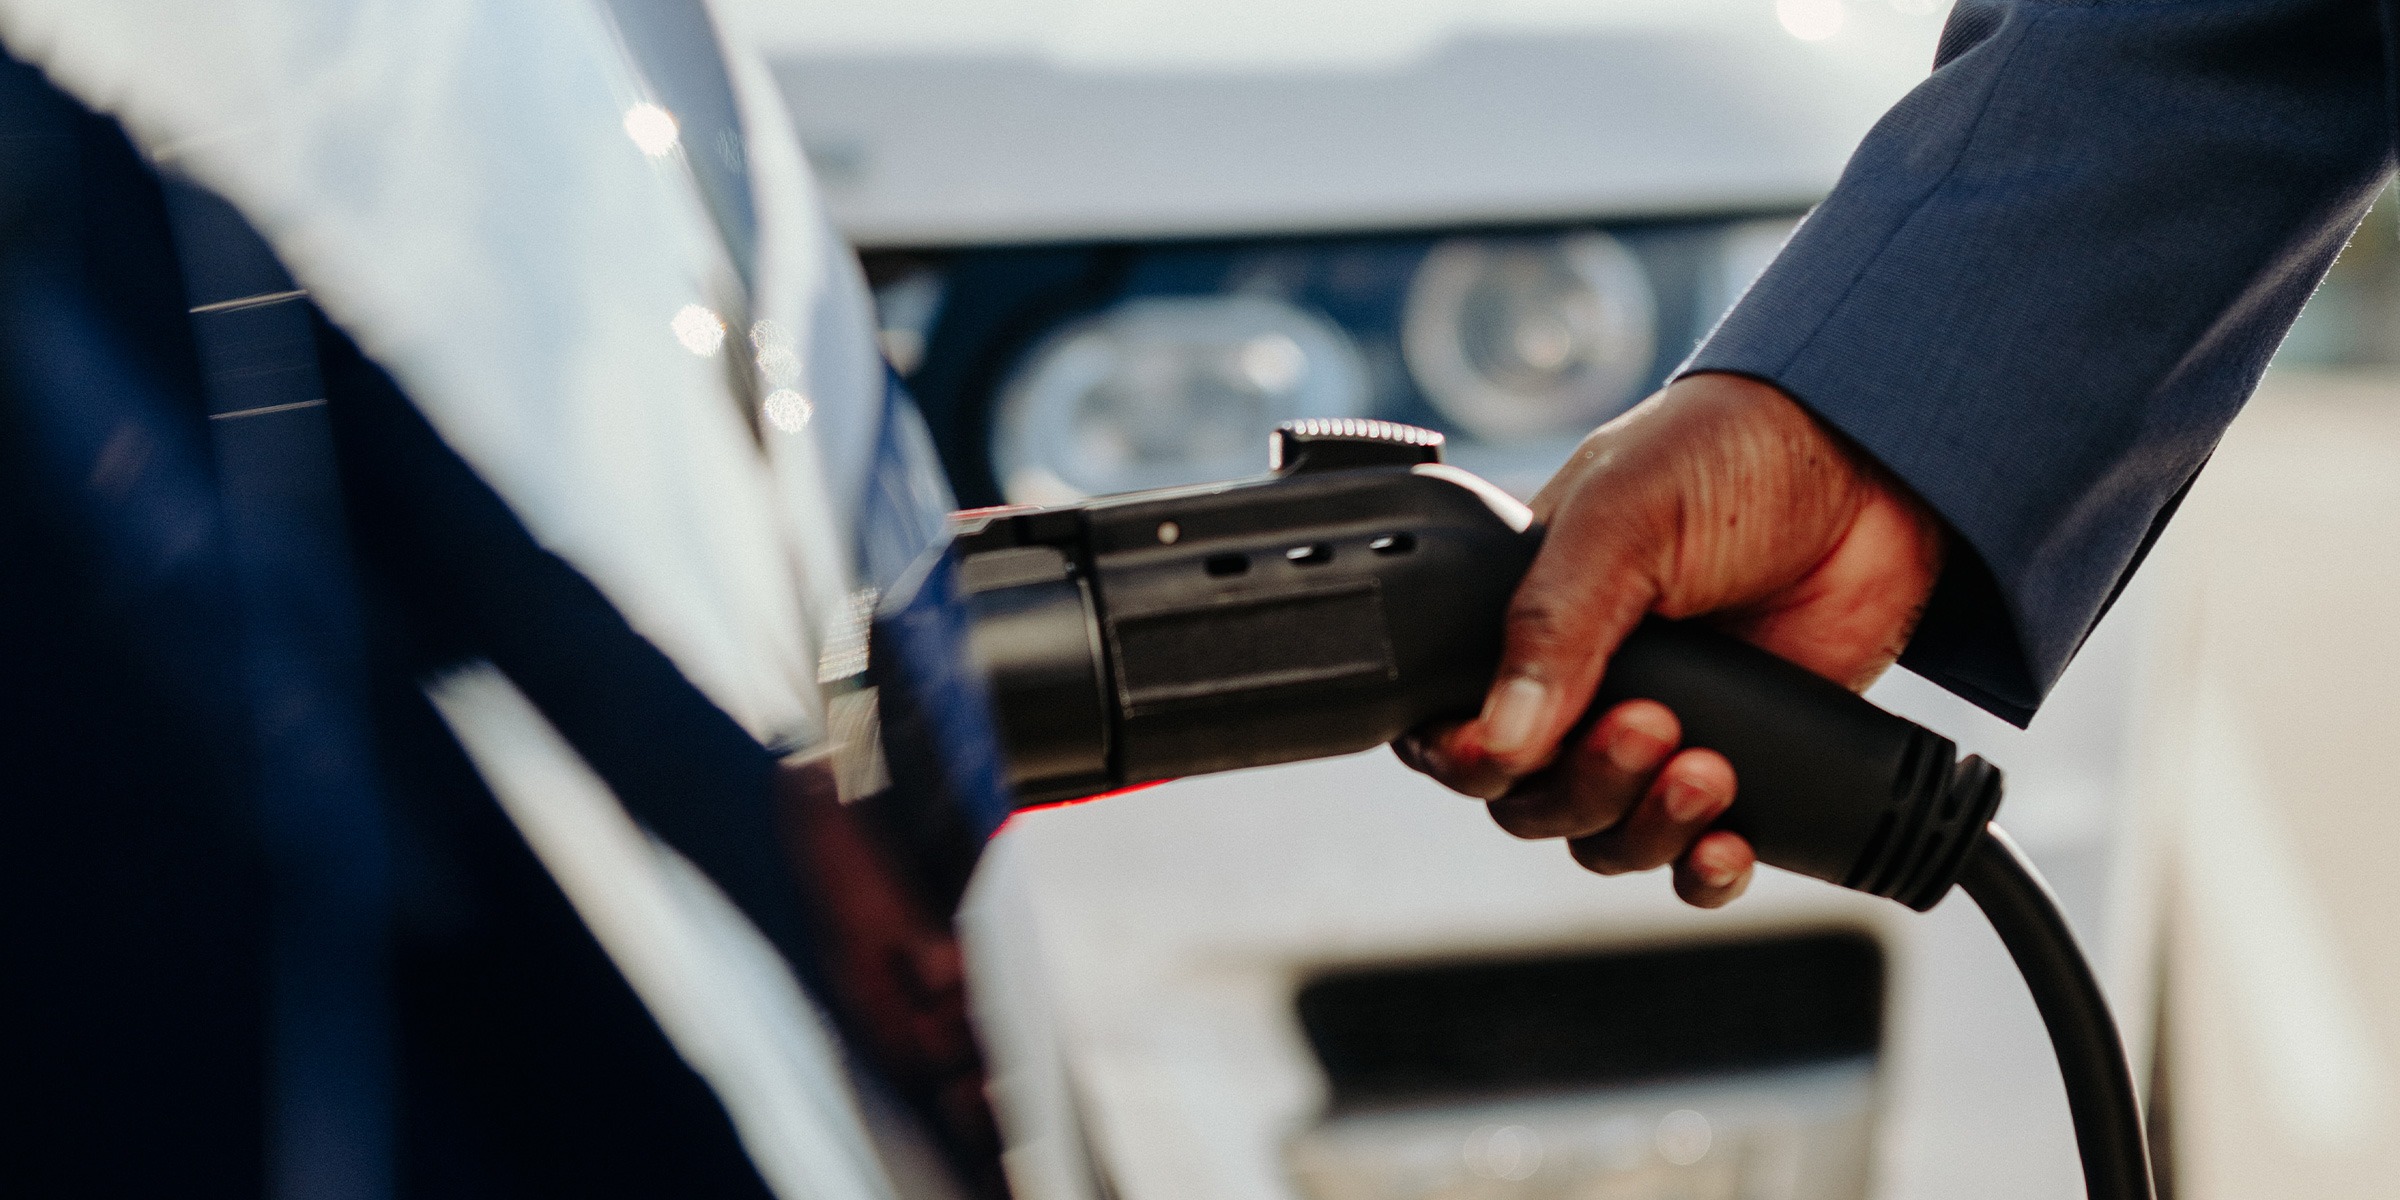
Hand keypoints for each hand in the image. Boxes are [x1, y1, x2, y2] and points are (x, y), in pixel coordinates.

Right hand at [1397, 373, 1944, 905]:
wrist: (1871, 465)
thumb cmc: (1727, 455)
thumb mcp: (1622, 517)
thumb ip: (1554, 624)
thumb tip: (1501, 738)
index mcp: (1524, 626)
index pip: (1456, 728)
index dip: (1469, 760)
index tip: (1508, 756)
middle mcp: (1581, 690)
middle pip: (1533, 803)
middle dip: (1586, 786)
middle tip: (1649, 724)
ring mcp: (1658, 734)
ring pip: (1607, 841)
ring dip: (1648, 827)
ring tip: (1708, 771)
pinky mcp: (1737, 764)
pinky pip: (1693, 860)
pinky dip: (1702, 872)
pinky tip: (1727, 844)